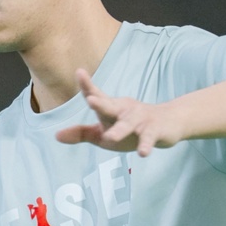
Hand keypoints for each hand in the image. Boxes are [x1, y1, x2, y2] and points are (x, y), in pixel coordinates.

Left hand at [55, 69, 181, 155]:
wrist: (169, 123)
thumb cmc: (130, 128)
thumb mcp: (104, 133)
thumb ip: (82, 134)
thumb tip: (56, 136)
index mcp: (111, 109)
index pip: (97, 96)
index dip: (87, 85)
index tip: (79, 72)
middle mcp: (124, 110)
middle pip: (110, 107)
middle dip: (101, 104)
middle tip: (91, 100)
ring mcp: (140, 120)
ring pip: (129, 124)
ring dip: (120, 130)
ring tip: (110, 137)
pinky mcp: (154, 131)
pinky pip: (149, 138)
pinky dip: (146, 145)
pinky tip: (142, 153)